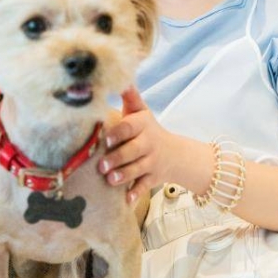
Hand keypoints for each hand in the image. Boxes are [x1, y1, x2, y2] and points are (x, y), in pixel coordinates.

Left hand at [101, 86, 179, 203]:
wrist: (175, 153)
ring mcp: (152, 162)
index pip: (130, 127)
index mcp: (143, 125)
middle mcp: (149, 143)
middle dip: (118, 158)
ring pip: (137, 170)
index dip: (118, 132)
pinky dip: (136, 194)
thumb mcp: (141, 112)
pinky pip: (145, 187)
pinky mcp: (153, 178)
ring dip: (124, 175)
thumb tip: (122, 76)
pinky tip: (127, 201)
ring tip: (110, 179)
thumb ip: (130, 96)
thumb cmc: (148, 129)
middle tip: (102, 165)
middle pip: (133, 151)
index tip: (106, 139)